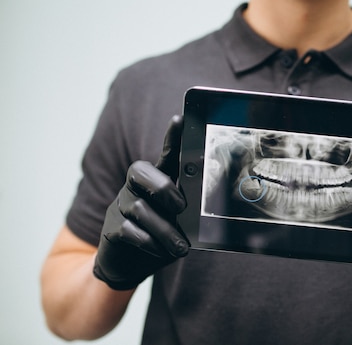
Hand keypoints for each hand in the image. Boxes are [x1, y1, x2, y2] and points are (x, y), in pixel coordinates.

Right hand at [93, 115, 189, 289]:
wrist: (127, 266)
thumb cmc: (159, 239)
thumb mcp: (179, 224)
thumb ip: (188, 213)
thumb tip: (207, 210)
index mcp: (157, 182)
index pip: (165, 155)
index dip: (172, 137)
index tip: (179, 119)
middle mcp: (136, 188)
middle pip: (142, 172)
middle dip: (164, 189)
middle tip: (182, 209)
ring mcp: (120, 206)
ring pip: (140, 208)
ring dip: (165, 230)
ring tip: (182, 248)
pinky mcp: (111, 229)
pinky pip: (128, 230)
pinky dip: (149, 242)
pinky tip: (159, 251)